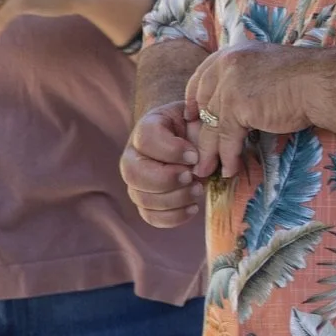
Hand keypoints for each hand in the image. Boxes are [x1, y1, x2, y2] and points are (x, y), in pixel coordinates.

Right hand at [123, 99, 206, 228]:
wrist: (198, 139)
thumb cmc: (199, 126)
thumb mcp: (201, 119)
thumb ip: (200, 132)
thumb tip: (198, 161)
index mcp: (147, 127)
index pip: (146, 139)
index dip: (170, 150)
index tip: (194, 156)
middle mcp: (134, 155)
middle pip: (134, 173)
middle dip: (166, 179)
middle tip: (192, 177)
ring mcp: (137, 181)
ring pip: (141, 198)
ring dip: (173, 199)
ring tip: (198, 190)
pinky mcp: (146, 201)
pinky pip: (150, 216)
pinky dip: (173, 217)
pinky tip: (193, 207)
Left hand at [186, 45, 317, 180]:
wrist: (322, 82)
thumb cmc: (307, 77)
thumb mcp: (268, 67)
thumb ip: (250, 77)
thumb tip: (243, 98)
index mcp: (234, 52)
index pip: (202, 76)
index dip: (194, 99)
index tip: (192, 116)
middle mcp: (227, 65)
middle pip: (204, 102)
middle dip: (199, 130)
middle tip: (197, 149)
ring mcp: (230, 85)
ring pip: (212, 125)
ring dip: (210, 152)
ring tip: (207, 170)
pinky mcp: (237, 106)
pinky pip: (226, 138)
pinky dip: (227, 157)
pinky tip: (230, 170)